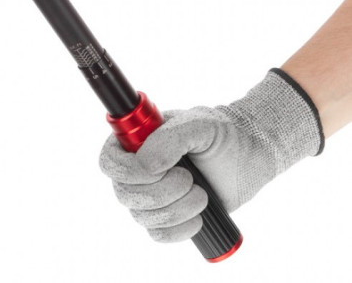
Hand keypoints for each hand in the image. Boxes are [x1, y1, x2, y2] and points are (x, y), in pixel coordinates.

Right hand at [99, 69, 323, 241]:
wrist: (250, 156)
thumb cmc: (222, 134)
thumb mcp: (197, 124)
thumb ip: (169, 139)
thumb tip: (146, 166)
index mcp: (137, 142)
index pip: (109, 161)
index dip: (126, 171)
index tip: (155, 170)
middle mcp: (138, 169)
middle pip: (124, 193)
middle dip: (160, 191)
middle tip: (189, 178)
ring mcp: (152, 195)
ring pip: (142, 216)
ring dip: (175, 209)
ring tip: (201, 193)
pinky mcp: (169, 217)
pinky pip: (159, 235)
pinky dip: (179, 228)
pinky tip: (198, 215)